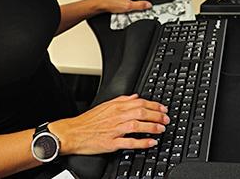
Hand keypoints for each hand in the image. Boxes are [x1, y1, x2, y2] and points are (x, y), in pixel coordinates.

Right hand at [48, 94, 169, 154]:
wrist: (72, 133)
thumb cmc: (88, 121)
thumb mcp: (105, 106)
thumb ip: (122, 100)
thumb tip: (135, 96)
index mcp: (116, 107)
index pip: (139, 102)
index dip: (154, 105)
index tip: (163, 109)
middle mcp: (116, 116)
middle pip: (141, 112)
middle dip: (157, 115)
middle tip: (166, 119)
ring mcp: (114, 130)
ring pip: (137, 125)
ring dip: (152, 127)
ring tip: (161, 129)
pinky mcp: (111, 143)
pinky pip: (129, 142)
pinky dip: (142, 142)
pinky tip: (151, 142)